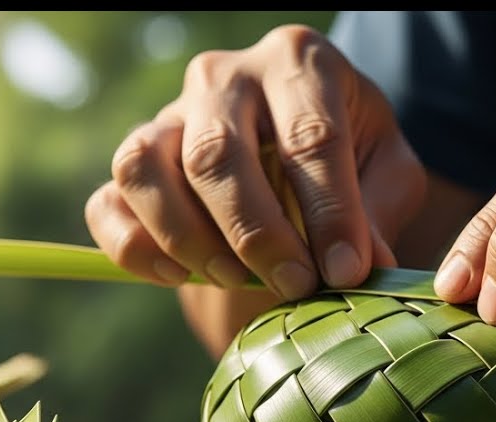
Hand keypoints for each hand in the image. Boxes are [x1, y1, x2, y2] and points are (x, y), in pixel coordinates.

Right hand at [85, 25, 425, 299]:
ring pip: (145, 168)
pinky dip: (135, 247)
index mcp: (296, 61)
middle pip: (216, 153)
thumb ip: (379, 212)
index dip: (328, 214)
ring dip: (186, 237)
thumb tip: (365, 268)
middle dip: (255, 233)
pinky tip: (180, 276)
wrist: (295, 145)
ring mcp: (168, 114)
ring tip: (235, 279)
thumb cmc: (349, 153)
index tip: (344, 273)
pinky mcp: (135, 160)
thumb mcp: (386, 169)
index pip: (308, 138)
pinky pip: (108, 202)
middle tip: (293, 286)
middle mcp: (222, 75)